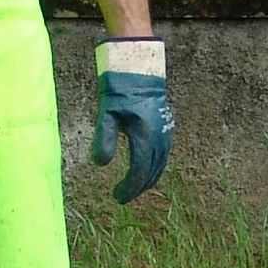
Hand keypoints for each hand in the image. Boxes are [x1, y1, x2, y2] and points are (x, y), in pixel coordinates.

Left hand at [91, 42, 171, 203]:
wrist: (140, 70)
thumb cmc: (120, 91)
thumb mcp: (106, 114)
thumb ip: (104, 140)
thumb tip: (100, 164)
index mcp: (145, 138)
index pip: (138, 173)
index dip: (128, 189)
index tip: (117, 197)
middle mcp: (160, 139)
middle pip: (150, 174)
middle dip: (137, 188)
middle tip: (122, 196)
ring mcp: (166, 134)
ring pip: (159, 167)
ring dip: (146, 180)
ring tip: (133, 187)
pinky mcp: (168, 129)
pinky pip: (163, 157)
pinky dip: (154, 168)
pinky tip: (145, 170)